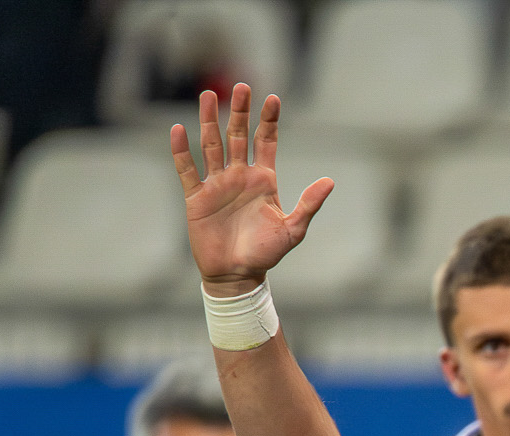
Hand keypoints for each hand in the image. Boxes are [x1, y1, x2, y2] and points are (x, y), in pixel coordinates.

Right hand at [170, 84, 331, 292]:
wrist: (238, 275)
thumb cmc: (266, 253)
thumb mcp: (293, 229)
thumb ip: (309, 204)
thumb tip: (330, 181)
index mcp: (263, 180)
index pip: (265, 142)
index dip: (268, 120)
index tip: (273, 99)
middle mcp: (239, 176)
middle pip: (237, 136)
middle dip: (239, 112)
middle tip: (241, 86)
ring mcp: (217, 184)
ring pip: (211, 145)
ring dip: (209, 121)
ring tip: (208, 95)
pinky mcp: (197, 197)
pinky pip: (187, 170)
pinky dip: (182, 151)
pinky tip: (179, 130)